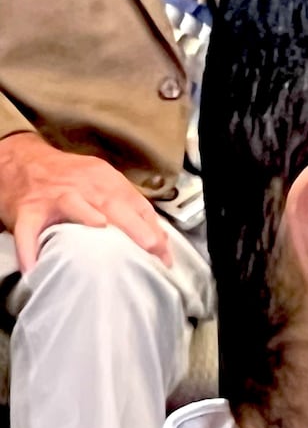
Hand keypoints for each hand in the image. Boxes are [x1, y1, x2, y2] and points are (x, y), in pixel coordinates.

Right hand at [0, 133, 170, 272]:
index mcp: (106, 181)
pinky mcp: (28, 209)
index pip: (136, 204)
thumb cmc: (70, 180)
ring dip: (86, 216)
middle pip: (112, 203)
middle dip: (134, 225)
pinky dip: (29, 247)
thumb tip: (161, 241)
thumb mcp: (103, 186)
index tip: (163, 254)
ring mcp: (54, 196)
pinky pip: (28, 229)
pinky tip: (34, 266)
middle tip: (151, 248)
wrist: (23, 161)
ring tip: (99, 229)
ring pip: (73, 204)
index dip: (153, 229)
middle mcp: (83, 185)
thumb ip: (133, 210)